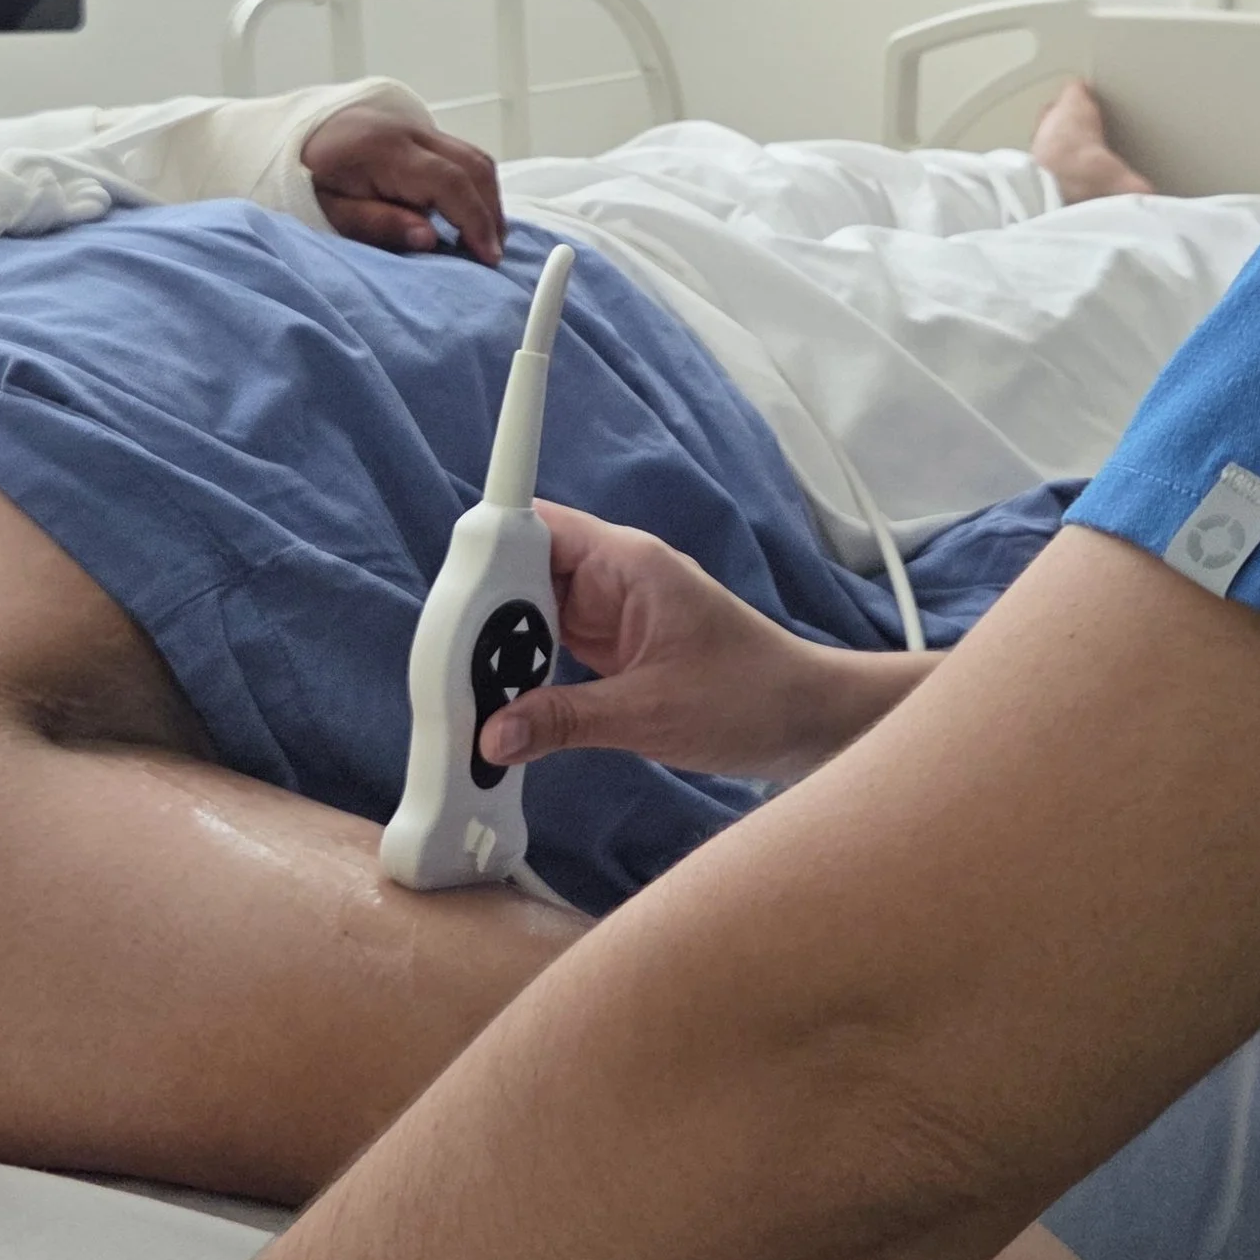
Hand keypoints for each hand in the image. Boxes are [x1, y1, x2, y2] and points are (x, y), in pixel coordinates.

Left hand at [303, 107, 505, 263]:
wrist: (286, 139)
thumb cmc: (304, 180)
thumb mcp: (328, 212)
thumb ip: (378, 224)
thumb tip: (430, 239)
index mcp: (384, 149)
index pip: (450, 181)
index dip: (475, 220)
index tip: (487, 256)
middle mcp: (407, 130)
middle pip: (473, 164)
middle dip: (490, 211)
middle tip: (492, 254)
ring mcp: (416, 127)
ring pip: (474, 156)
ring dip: (487, 198)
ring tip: (485, 239)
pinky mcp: (419, 134)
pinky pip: (461, 154)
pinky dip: (474, 185)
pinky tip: (468, 216)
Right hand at [480, 503, 935, 786]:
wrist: (808, 721)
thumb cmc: (750, 696)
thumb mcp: (650, 713)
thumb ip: (565, 719)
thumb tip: (494, 733)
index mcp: (629, 563)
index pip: (539, 526)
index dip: (491, 548)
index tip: (452, 592)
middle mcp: (615, 577)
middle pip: (525, 572)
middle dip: (487, 615)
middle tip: (451, 666)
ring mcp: (613, 611)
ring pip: (533, 612)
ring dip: (503, 647)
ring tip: (470, 691)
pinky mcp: (614, 645)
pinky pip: (552, 644)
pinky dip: (527, 670)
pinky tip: (505, 702)